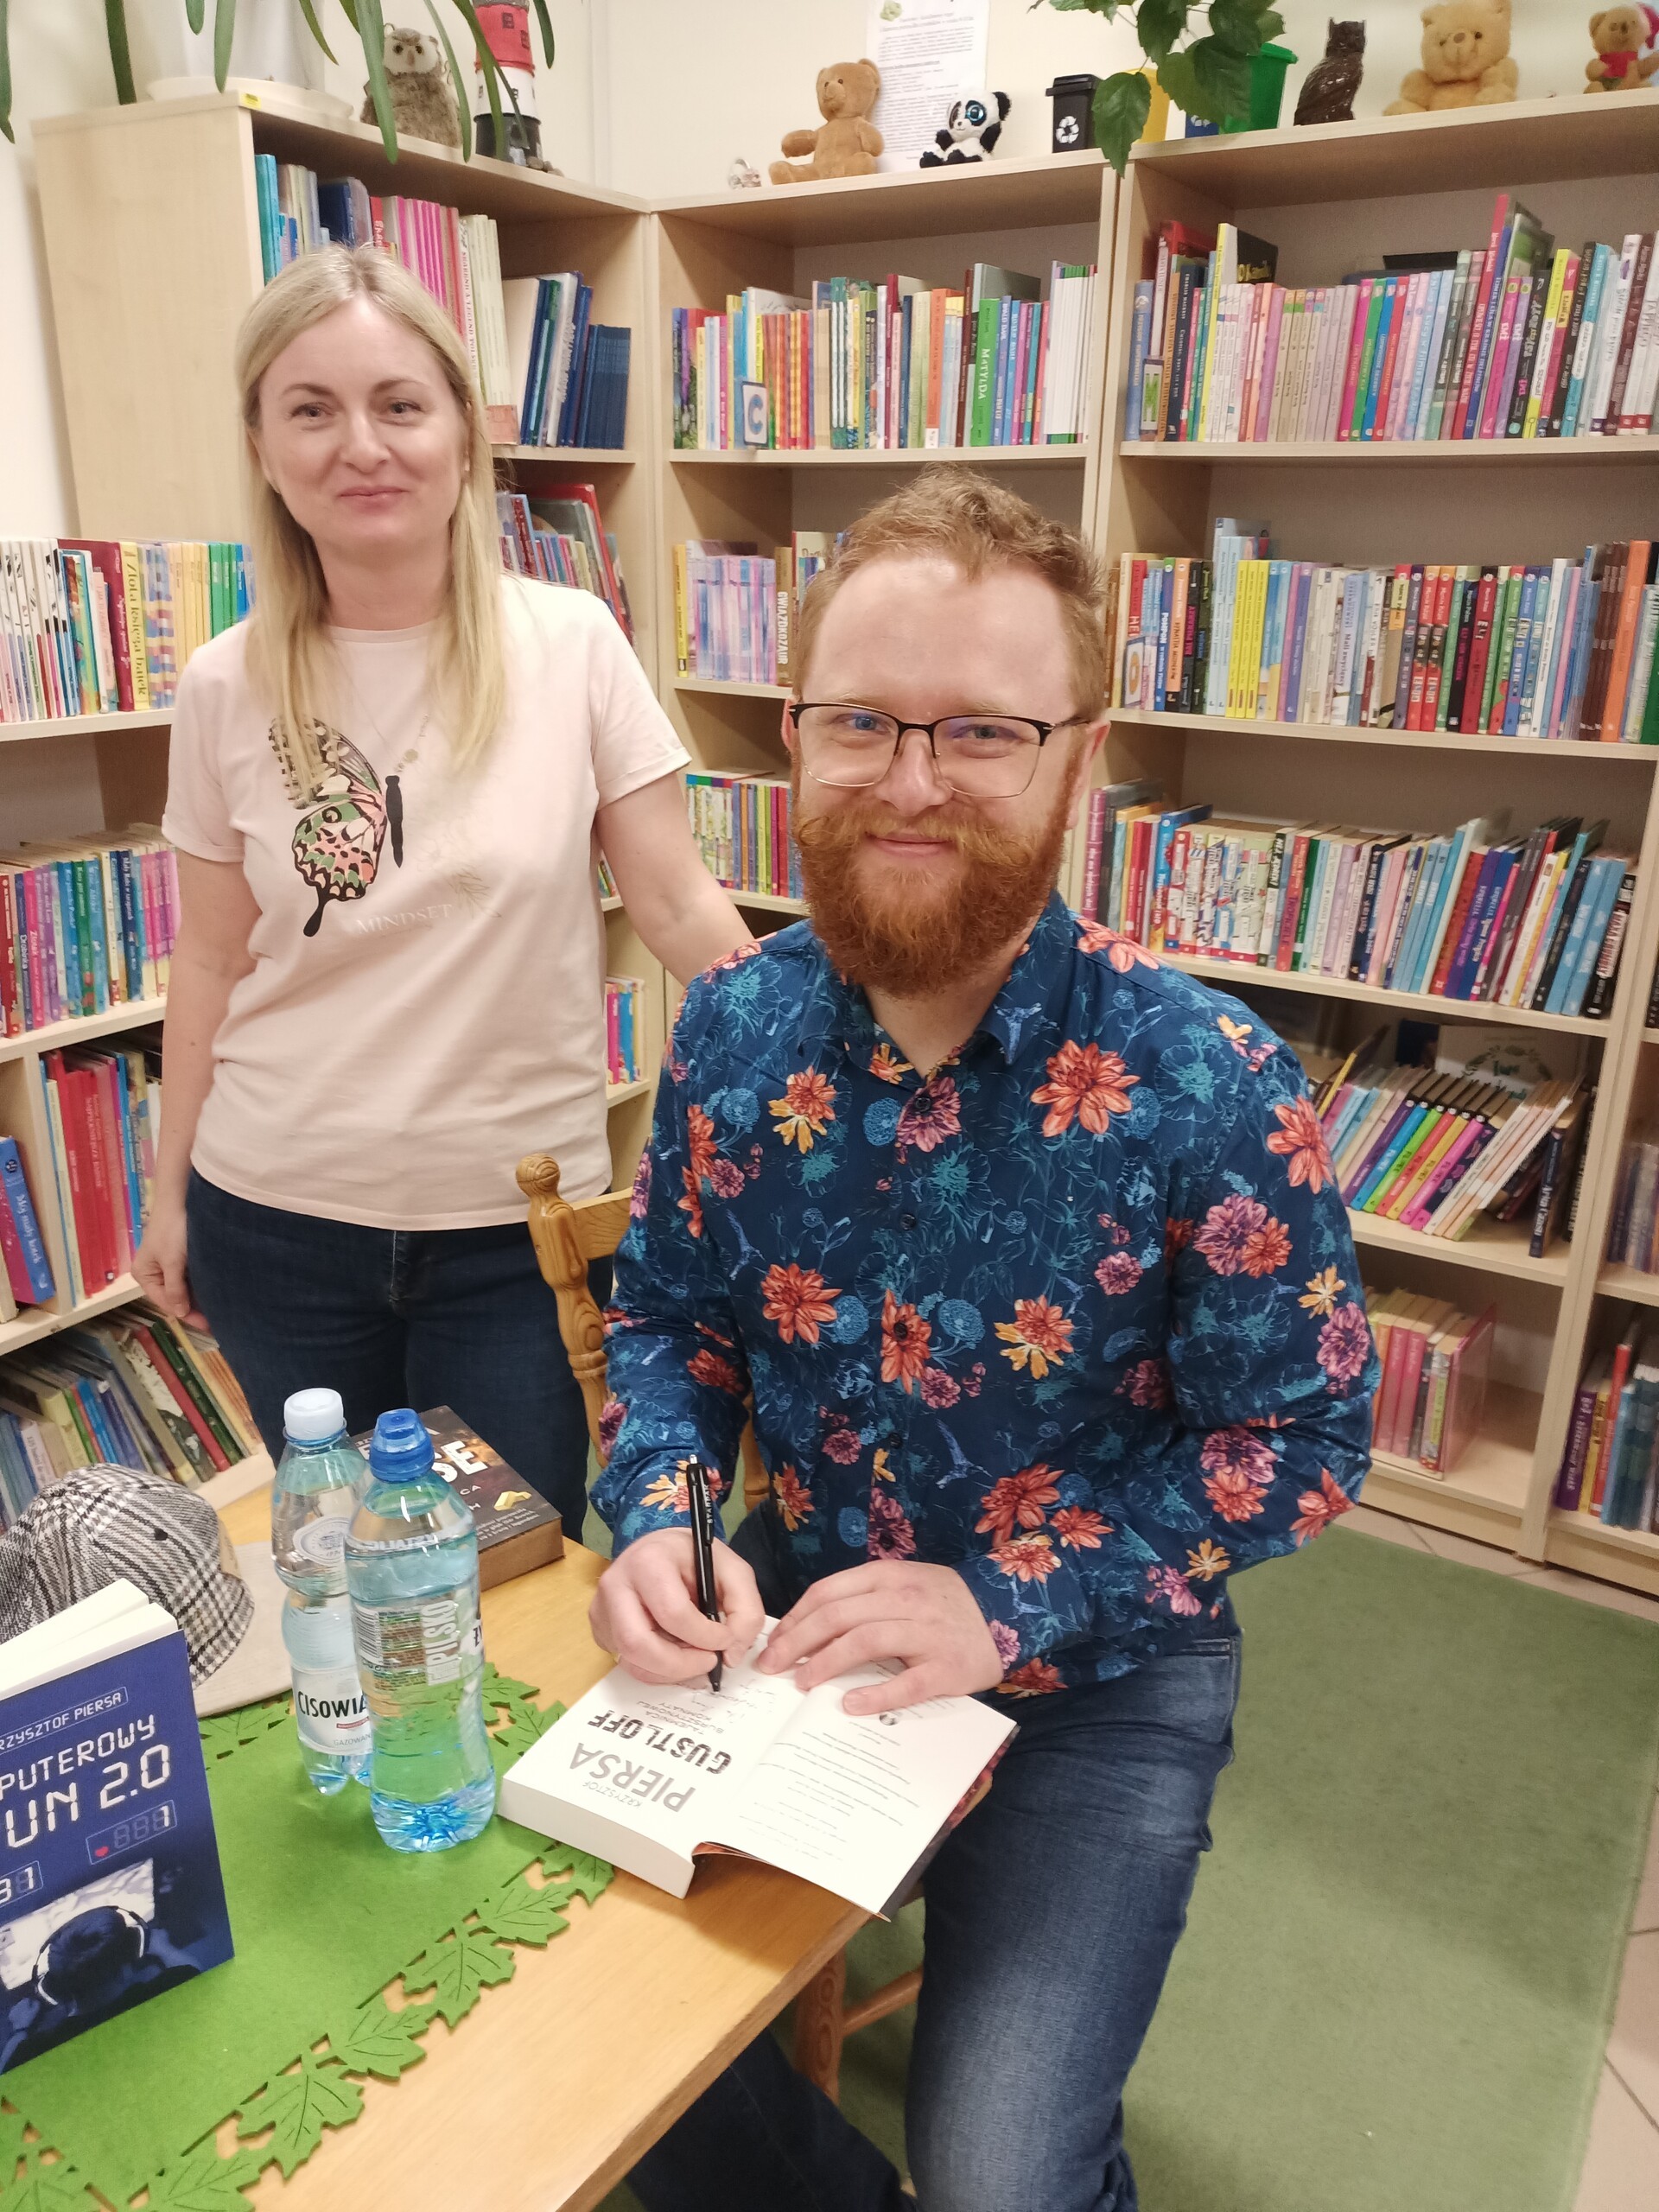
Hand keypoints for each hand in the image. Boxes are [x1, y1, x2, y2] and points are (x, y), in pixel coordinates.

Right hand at [133, 1202, 206, 1328]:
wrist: (181, 1198)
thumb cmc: (172, 1230)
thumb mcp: (173, 1262)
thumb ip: (176, 1289)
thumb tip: (181, 1314)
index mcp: (144, 1275)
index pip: (166, 1303)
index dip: (187, 1314)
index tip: (208, 1325)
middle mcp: (153, 1272)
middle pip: (175, 1297)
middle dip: (194, 1308)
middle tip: (217, 1320)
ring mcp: (167, 1264)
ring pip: (184, 1288)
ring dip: (199, 1297)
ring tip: (219, 1309)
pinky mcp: (180, 1255)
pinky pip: (190, 1276)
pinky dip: (201, 1284)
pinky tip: (216, 1291)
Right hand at [589, 1528, 764, 1687]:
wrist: (661, 1550)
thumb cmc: (694, 1558)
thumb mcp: (732, 1570)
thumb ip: (745, 1610)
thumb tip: (731, 1655)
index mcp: (648, 1561)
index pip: (672, 1613)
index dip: (705, 1636)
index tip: (726, 1639)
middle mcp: (616, 1585)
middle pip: (638, 1644)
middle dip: (680, 1665)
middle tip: (709, 1662)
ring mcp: (602, 1609)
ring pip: (632, 1661)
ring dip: (670, 1671)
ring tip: (695, 1656)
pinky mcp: (601, 1629)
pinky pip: (628, 1664)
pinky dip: (657, 1669)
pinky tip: (676, 1652)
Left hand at [755, 1562, 1002, 1716]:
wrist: (1007, 1613)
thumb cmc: (945, 1604)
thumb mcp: (905, 1585)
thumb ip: (865, 1599)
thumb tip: (810, 1626)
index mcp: (890, 1577)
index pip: (829, 1592)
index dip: (796, 1617)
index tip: (774, 1640)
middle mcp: (906, 1600)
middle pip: (838, 1615)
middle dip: (797, 1641)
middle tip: (772, 1665)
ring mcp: (927, 1633)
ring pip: (865, 1641)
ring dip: (826, 1662)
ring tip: (801, 1683)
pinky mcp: (947, 1668)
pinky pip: (907, 1683)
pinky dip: (876, 1695)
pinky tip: (850, 1705)